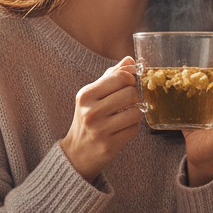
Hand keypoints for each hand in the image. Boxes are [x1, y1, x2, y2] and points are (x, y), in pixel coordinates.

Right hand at [61, 57, 142, 181]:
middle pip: (131, 93)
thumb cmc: (87, 119)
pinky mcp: (110, 145)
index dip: (130, 80)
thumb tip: (130, 60)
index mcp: (86, 95)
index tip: (128, 85)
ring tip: (126, 116)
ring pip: (136, 111)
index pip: (120, 77)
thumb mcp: (92, 96)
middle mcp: (91, 111)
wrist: (77, 153)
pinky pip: (135, 129)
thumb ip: (111, 76)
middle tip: (128, 102)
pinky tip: (123, 128)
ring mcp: (100, 129)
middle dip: (134, 97)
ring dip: (136, 113)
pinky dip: (133, 127)